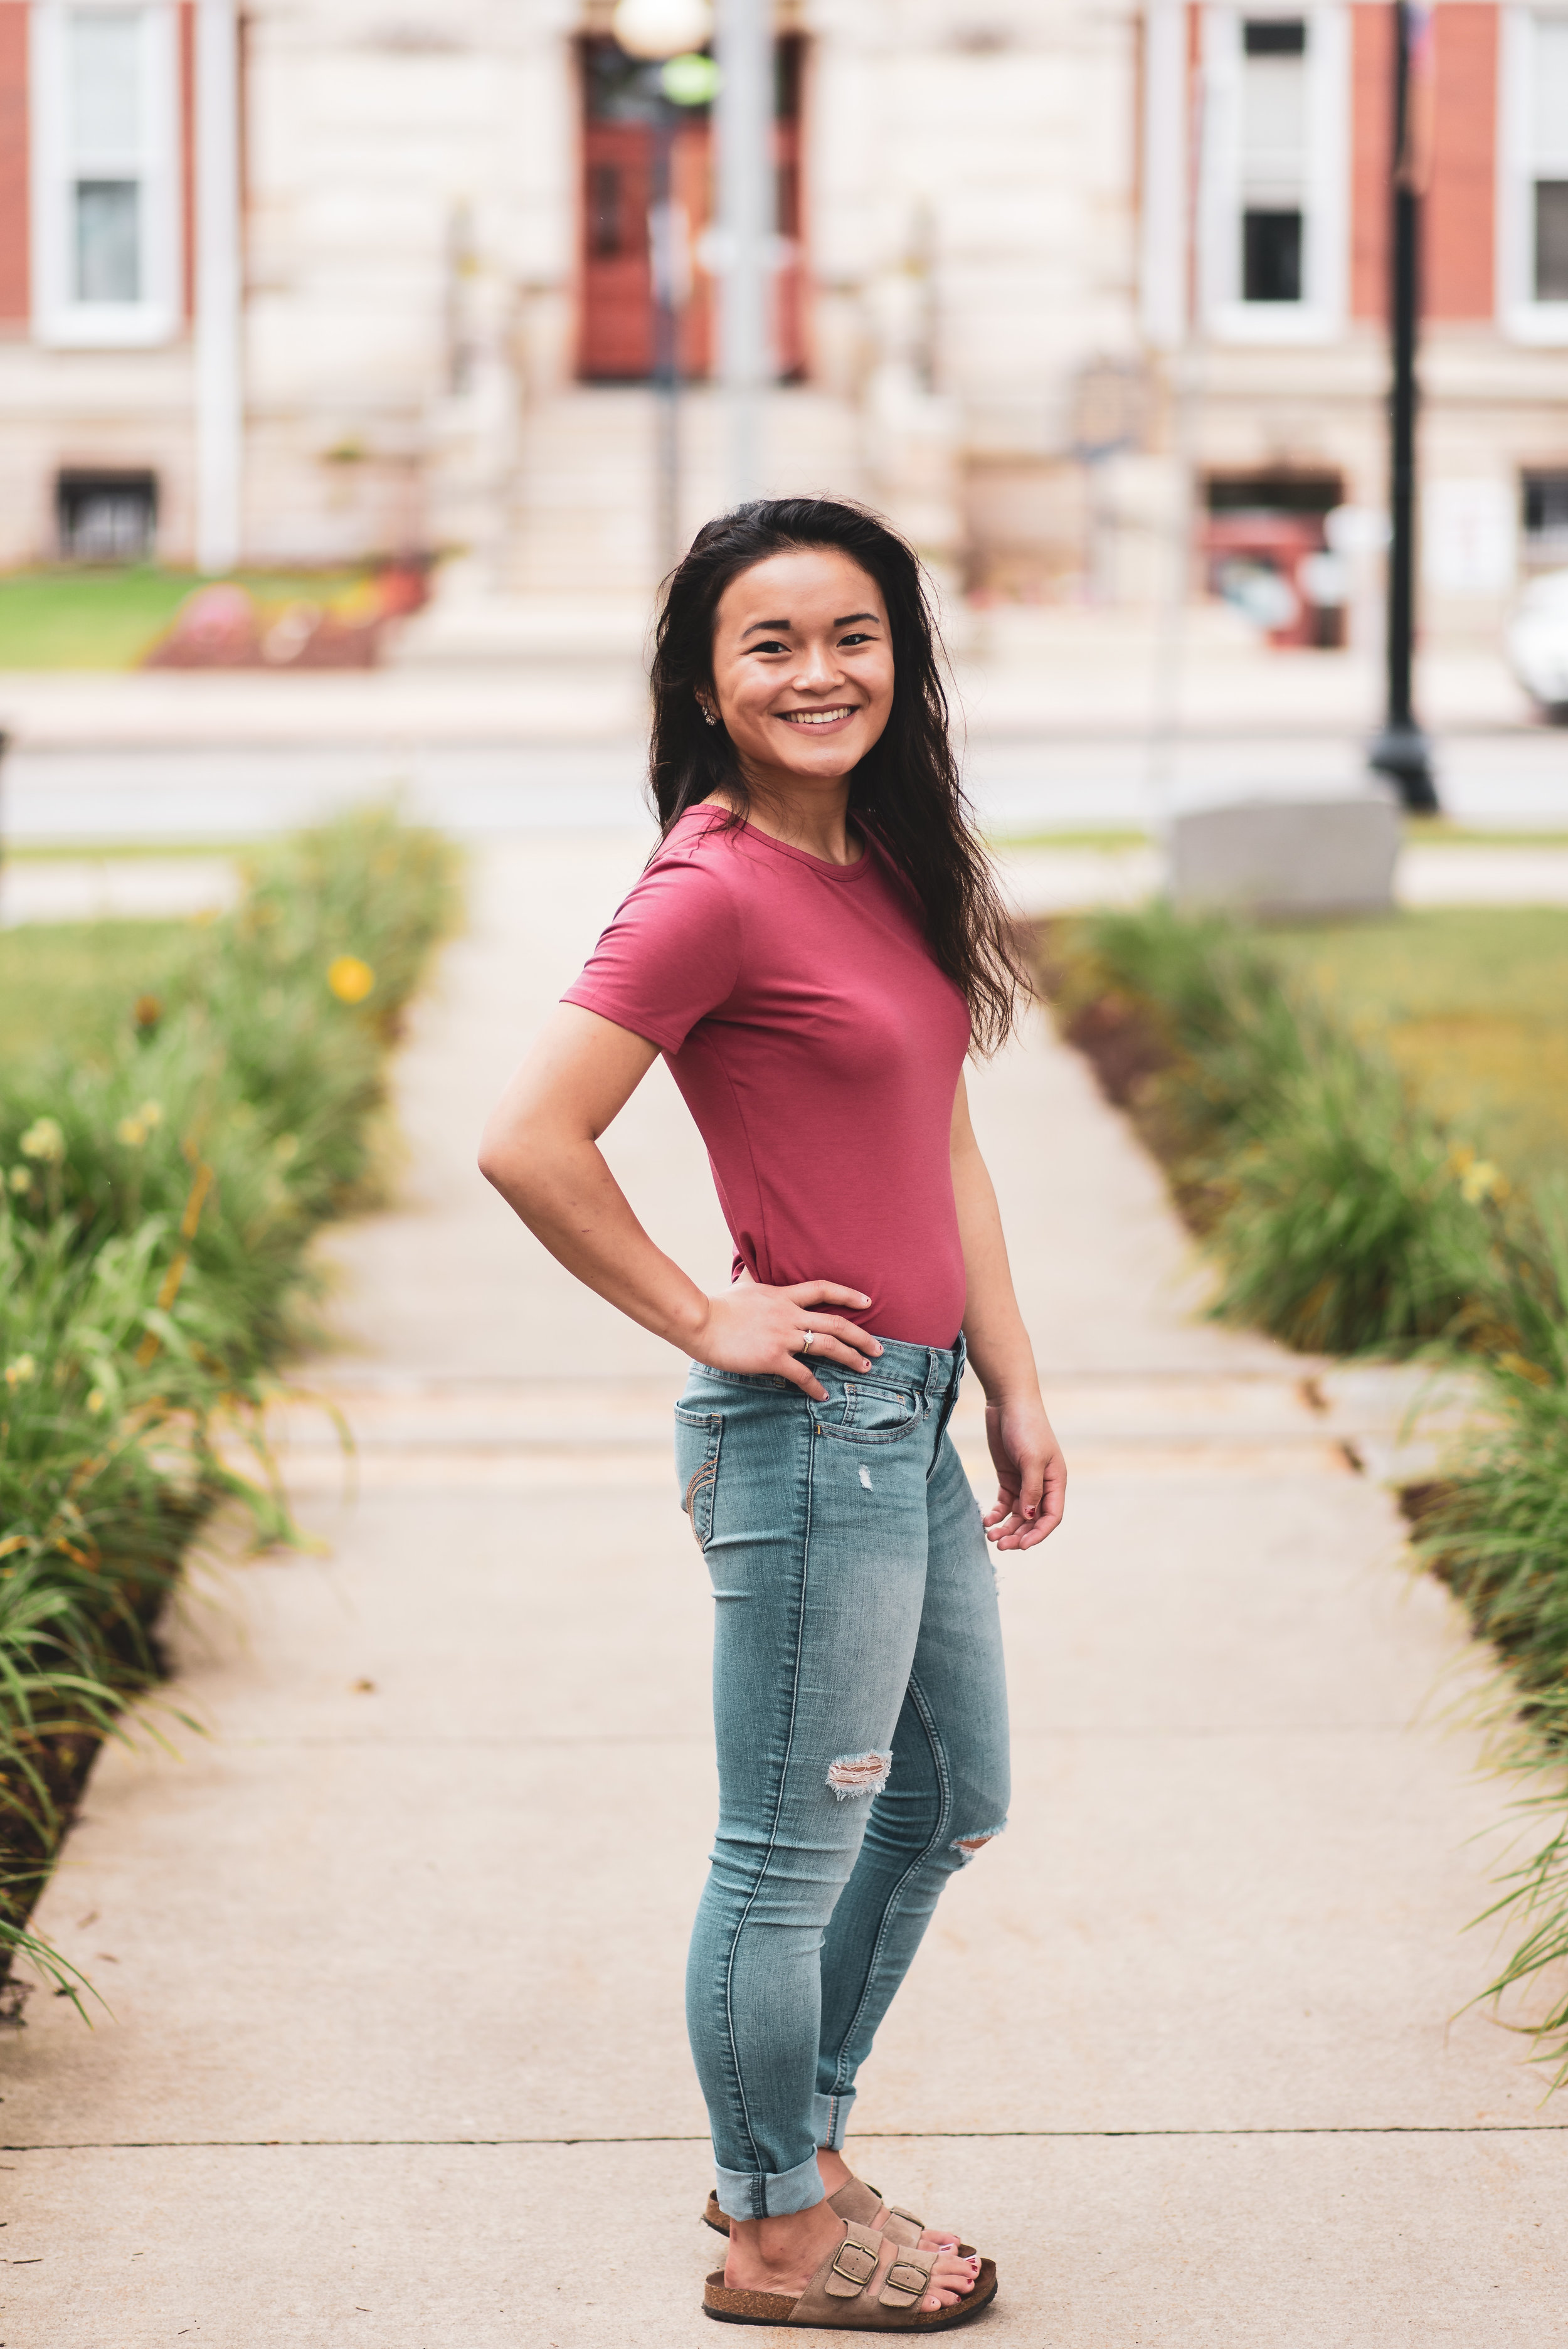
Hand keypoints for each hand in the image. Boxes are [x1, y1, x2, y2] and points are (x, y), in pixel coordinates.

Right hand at [690, 1280, 881, 1399]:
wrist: (699, 1321)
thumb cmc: (717, 1306)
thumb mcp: (741, 1286)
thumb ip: (749, 1276)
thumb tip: (745, 1262)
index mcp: (783, 1296)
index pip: (823, 1289)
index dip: (848, 1294)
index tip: (867, 1302)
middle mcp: (788, 1314)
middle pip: (835, 1322)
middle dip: (861, 1336)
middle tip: (879, 1349)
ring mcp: (782, 1336)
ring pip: (827, 1345)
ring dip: (850, 1357)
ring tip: (864, 1368)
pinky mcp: (772, 1357)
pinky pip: (802, 1374)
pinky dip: (816, 1386)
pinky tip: (824, 1395)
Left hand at [982, 1398, 1065, 1549]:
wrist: (1008, 1401)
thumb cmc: (1026, 1426)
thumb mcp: (1031, 1459)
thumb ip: (1032, 1489)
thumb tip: (1030, 1516)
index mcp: (1056, 1482)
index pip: (1052, 1516)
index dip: (1039, 1534)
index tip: (1022, 1546)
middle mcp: (1042, 1485)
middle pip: (1033, 1520)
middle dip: (1019, 1534)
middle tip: (1000, 1545)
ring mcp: (1025, 1482)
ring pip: (1018, 1514)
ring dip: (1006, 1527)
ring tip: (990, 1536)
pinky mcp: (1008, 1477)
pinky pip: (1005, 1503)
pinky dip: (997, 1514)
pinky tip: (986, 1521)